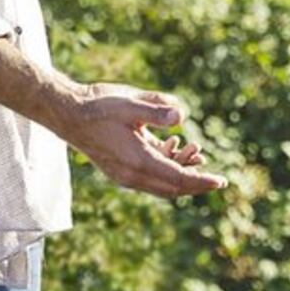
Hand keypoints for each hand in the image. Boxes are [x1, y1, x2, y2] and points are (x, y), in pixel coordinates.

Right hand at [65, 84, 226, 197]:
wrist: (67, 114)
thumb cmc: (98, 106)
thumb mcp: (130, 102)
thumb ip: (156, 109)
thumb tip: (182, 115)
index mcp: (138, 162)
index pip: (178, 179)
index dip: (201, 181)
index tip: (221, 182)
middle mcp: (131, 176)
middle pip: (172, 188)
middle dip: (196, 184)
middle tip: (217, 180)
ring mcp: (124, 176)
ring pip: (161, 185)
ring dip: (180, 174)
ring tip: (195, 152)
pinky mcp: (120, 170)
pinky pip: (149, 177)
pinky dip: (165, 168)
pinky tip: (173, 146)